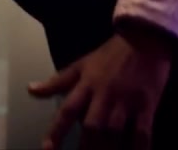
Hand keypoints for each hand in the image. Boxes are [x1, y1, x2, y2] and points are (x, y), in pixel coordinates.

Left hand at [28, 31, 172, 149]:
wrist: (145, 37)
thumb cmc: (111, 53)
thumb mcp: (82, 64)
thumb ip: (57, 81)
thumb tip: (31, 90)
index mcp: (86, 84)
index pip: (68, 110)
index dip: (56, 130)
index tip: (47, 148)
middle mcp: (104, 94)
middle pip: (92, 125)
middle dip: (86, 146)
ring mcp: (126, 100)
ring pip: (114, 131)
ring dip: (108, 148)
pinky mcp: (146, 104)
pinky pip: (142, 132)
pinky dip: (140, 147)